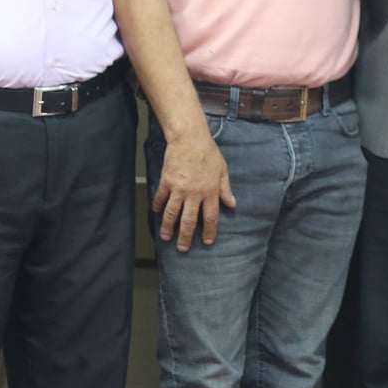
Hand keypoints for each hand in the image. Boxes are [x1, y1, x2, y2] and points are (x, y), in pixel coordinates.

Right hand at [153, 129, 235, 251]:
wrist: (190, 139)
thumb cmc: (208, 153)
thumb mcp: (222, 171)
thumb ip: (225, 189)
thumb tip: (232, 204)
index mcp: (210, 192)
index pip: (211, 217)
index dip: (209, 231)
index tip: (207, 241)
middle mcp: (194, 193)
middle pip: (189, 221)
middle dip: (185, 237)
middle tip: (183, 248)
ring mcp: (179, 189)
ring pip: (172, 214)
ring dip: (168, 227)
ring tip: (165, 237)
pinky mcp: (166, 182)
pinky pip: (160, 198)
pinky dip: (157, 206)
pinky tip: (155, 212)